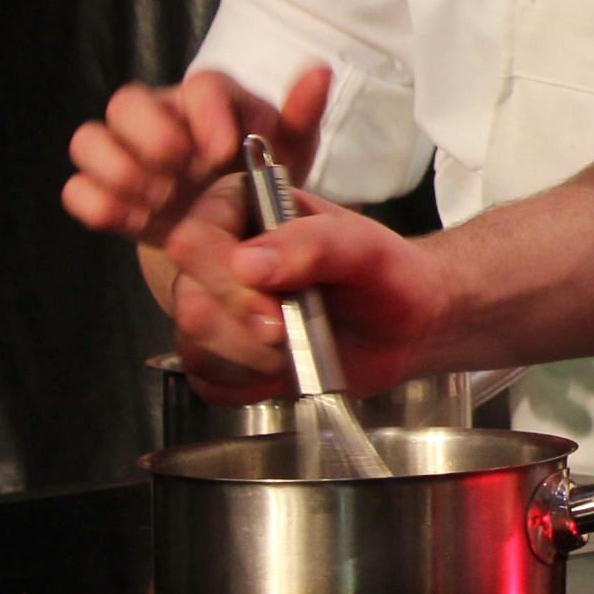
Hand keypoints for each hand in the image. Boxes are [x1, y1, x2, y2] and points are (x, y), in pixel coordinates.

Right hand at [63, 65, 330, 249]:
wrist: (234, 221)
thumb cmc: (261, 171)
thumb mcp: (291, 146)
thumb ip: (302, 112)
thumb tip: (320, 70)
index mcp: (208, 98)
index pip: (198, 84)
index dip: (206, 113)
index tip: (224, 150)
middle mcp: (159, 115)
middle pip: (126, 102)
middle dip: (149, 137)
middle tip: (178, 172)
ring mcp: (125, 153)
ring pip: (89, 139)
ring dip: (118, 171)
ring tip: (158, 201)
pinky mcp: (105, 191)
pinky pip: (77, 190)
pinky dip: (98, 205)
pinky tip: (135, 221)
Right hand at [166, 194, 460, 403]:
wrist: (406, 325)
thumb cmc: (389, 273)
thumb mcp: (365, 248)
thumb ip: (312, 244)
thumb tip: (245, 263)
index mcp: (243, 208)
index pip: (193, 241)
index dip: (225, 282)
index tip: (273, 308)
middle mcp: (218, 257)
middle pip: (188, 300)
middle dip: (243, 329)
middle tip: (290, 332)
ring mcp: (216, 309)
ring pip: (193, 347)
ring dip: (253, 359)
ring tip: (301, 343)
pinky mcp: (222, 357)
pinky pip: (209, 383)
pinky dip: (252, 385)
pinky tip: (290, 365)